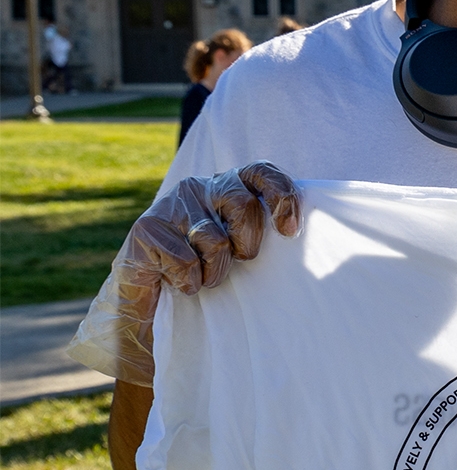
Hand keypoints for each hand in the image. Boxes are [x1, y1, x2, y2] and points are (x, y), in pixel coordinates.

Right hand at [70, 162, 301, 383]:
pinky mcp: (146, 229)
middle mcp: (198, 187)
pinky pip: (186, 262)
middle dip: (248, 242)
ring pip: (215, 240)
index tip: (289, 231)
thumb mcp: (238, 244)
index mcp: (226, 185)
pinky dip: (189, 282)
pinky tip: (180, 283)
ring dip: (215, 271)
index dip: (281, 195)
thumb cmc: (204, 268)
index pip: (261, 171)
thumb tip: (297, 231)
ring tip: (204, 276)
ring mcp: (169, 206)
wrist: (147, 297)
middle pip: (243, 204)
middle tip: (239, 261)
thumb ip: (261, 228)